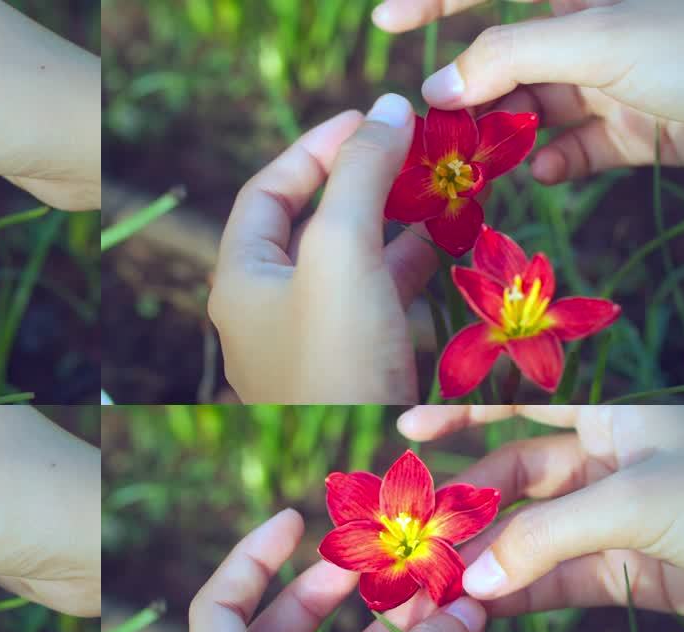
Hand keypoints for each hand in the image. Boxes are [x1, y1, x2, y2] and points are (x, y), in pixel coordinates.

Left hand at [209, 94, 440, 403]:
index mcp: (241, 276)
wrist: (360, 472)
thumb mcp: (341, 251)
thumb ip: (360, 174)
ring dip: (390, 222)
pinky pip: (372, 301)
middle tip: (413, 152)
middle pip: (309, 222)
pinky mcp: (347, 368)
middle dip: (361, 182)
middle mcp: (264, 307)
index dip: (316, 146)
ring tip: (437, 189)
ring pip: (347, 261)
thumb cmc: (335, 359)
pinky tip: (441, 247)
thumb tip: (388, 108)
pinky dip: (404, 268)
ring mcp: (306, 340)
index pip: (268, 189)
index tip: (370, 118)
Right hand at [373, 0, 683, 183]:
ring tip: (475, 165)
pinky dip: (552, 162)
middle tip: (430, 131)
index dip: (435, 0)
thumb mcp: (600, 41)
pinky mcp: (636, 129)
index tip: (384, 24)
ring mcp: (615, 80)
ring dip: (503, 135)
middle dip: (468, 92)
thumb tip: (440, 89)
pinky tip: (541, 173)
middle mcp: (596, 28)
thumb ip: (511, 60)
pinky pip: (573, 147)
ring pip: (534, 107)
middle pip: (508, 56)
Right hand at [399, 405, 683, 631]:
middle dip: (468, 510)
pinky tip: (484, 607)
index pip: (523, 405)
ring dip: (488, 561)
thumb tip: (472, 576)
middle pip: (517, 481)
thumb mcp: (634, 503)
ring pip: (532, 538)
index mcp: (613, 415)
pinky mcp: (631, 574)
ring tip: (437, 587)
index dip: (463, 413)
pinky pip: (559, 579)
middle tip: (417, 541)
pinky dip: (522, 593)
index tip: (405, 429)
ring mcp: (617, 522)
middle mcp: (609, 463)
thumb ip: (545, 537)